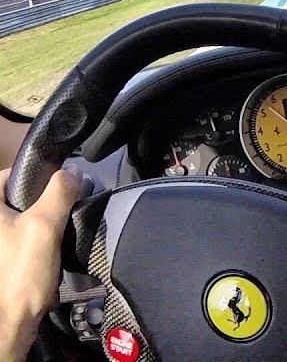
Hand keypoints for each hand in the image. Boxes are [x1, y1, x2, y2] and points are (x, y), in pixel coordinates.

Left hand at [0, 167, 80, 361]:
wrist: (9, 321)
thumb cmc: (21, 271)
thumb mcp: (45, 225)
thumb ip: (60, 192)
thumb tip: (72, 172)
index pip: (8, 175)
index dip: (37, 176)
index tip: (61, 188)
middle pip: (16, 197)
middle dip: (42, 201)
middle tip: (64, 211)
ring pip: (19, 218)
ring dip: (41, 221)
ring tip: (59, 231)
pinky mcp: (2, 260)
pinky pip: (19, 238)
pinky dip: (34, 239)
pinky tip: (49, 250)